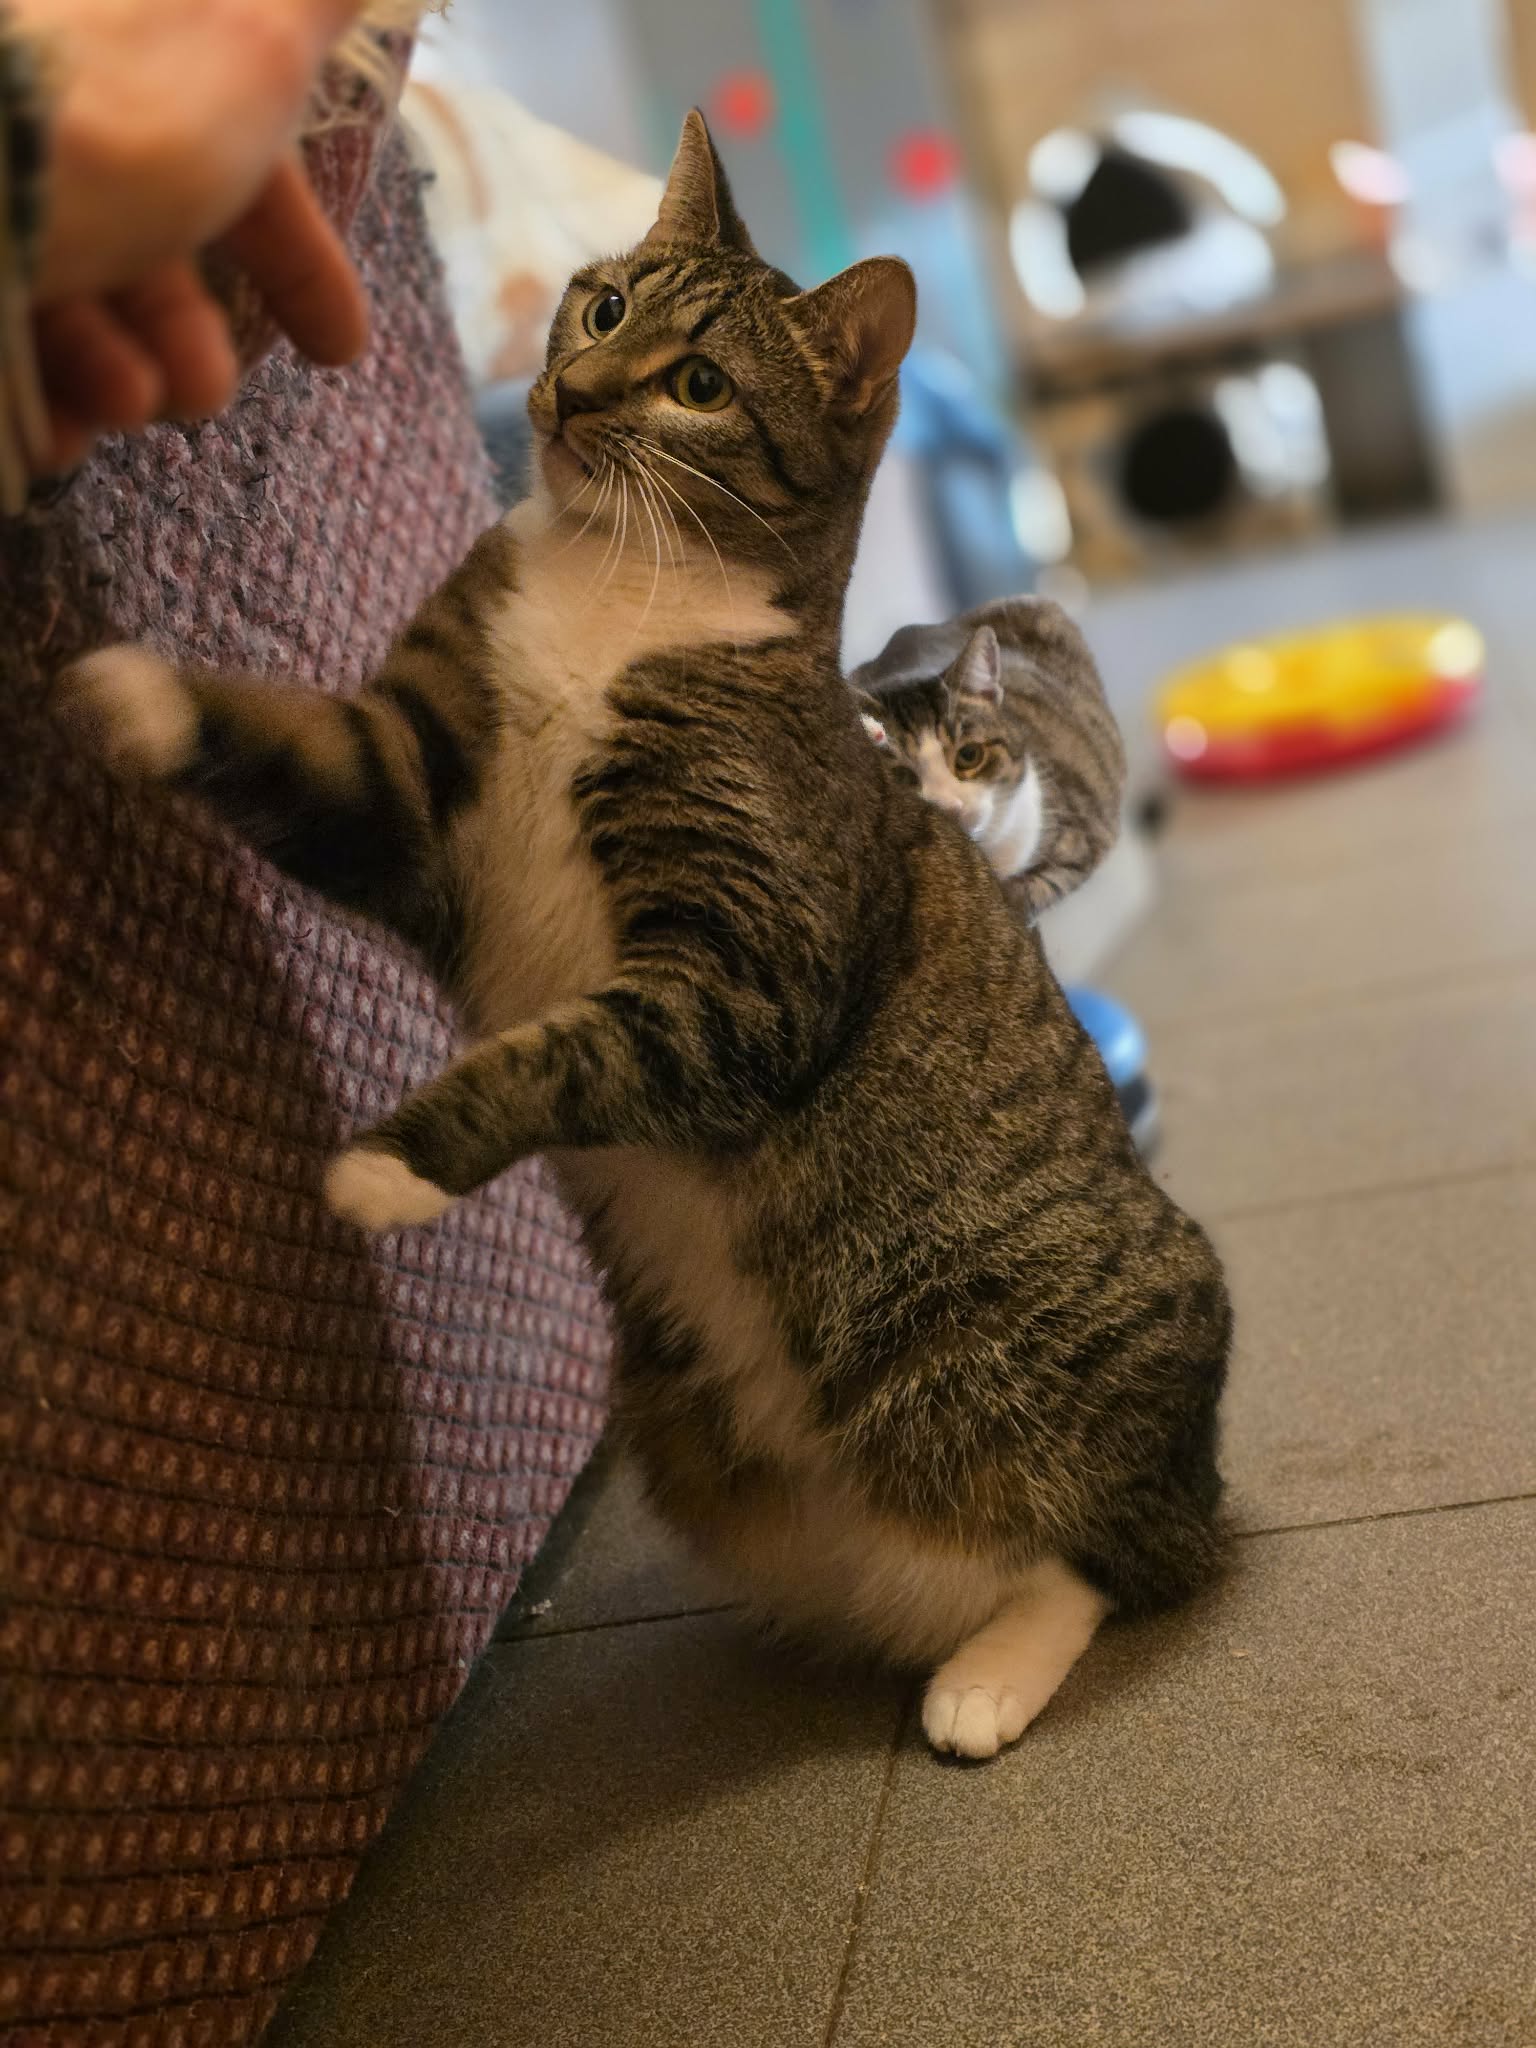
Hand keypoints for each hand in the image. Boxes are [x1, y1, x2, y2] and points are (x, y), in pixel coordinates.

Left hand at [14, 0, 375, 470]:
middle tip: (200, 393)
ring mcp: (4, 203)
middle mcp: (61, 125)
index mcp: (135, 62)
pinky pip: (6, 355)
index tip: (340, 351)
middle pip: (150, 255)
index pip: (241, 168)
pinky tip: (59, 426)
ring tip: (126, 401)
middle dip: (189, 343)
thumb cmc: (114, 113)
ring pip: (77, 308)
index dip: (300, 262)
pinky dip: (41, 397)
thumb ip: (311, 5)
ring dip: (121, 375)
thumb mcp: (251, 38)